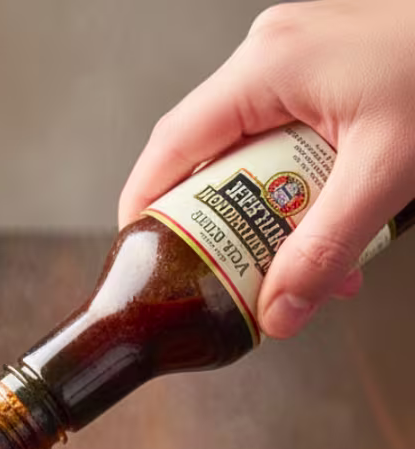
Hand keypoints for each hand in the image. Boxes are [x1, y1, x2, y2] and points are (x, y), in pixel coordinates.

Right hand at [118, 0, 414, 337]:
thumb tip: (277, 314)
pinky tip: (327, 225)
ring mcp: (293, 59)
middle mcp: (268, 55)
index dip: (145, 206)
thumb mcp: (388, 172)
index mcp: (267, 66)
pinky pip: (280, 141)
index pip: (173, 145)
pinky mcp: (318, 72)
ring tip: (297, 262)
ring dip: (263, 215)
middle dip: (217, 224)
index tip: (139, 257)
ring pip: (246, 154)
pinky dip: (294, 191)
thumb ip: (327, 249)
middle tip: (225, 274)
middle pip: (205, 156)